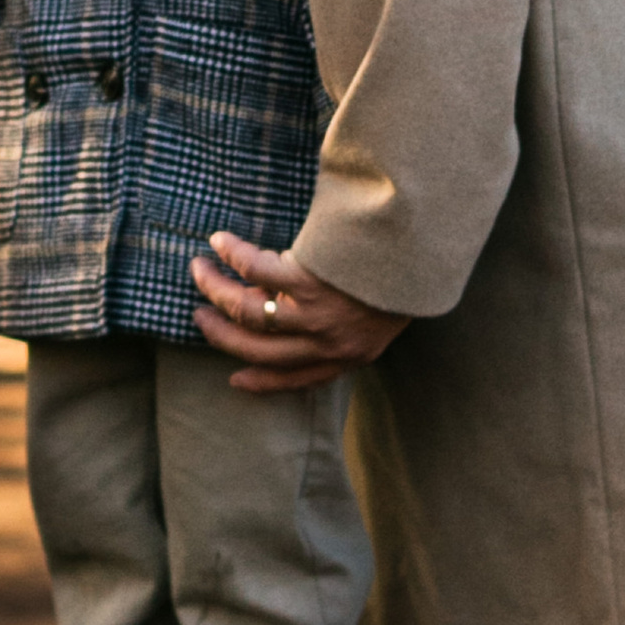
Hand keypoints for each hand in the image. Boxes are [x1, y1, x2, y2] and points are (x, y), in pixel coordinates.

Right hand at [190, 230, 404, 394]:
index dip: (263, 382)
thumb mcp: (380, 316)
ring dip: (217, 291)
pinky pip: (258, 271)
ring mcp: (317, 313)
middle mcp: (329, 342)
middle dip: (222, 334)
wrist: (424, 248)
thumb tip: (298, 314)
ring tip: (200, 271)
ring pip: (250, 312)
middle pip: (258, 348)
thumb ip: (345, 326)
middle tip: (200, 317)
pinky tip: (221, 243)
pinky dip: (235, 256)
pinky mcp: (309, 281)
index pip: (297, 378)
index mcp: (349, 356)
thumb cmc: (404, 275)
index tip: (236, 379)